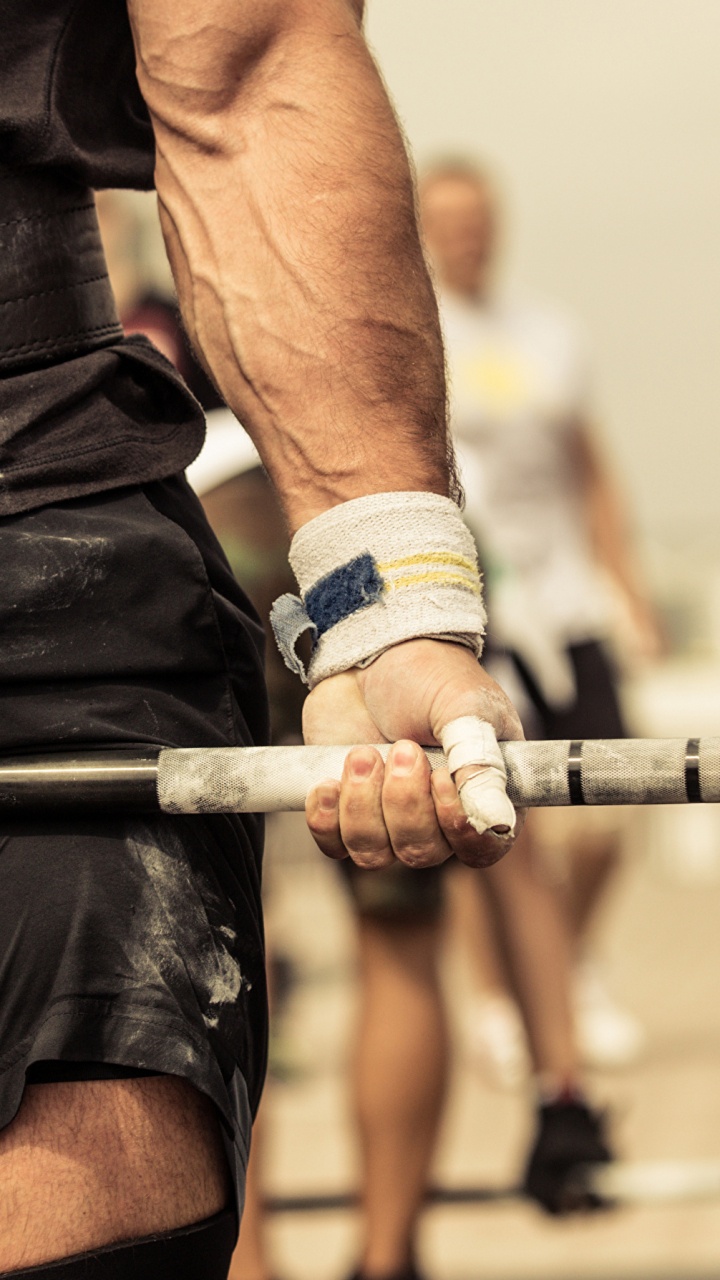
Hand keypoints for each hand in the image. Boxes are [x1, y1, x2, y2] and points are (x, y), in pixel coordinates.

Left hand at [303, 638, 523, 870]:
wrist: (372, 653)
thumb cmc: (431, 675)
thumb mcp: (463, 710)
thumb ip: (479, 764)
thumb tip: (498, 824)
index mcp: (484, 794)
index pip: (481, 847)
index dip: (457, 829)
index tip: (439, 780)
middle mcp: (440, 817)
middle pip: (421, 852)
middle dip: (402, 802)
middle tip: (400, 747)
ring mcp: (391, 817)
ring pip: (375, 853)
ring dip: (362, 805)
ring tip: (363, 753)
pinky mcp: (348, 810)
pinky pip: (335, 845)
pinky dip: (327, 818)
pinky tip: (327, 781)